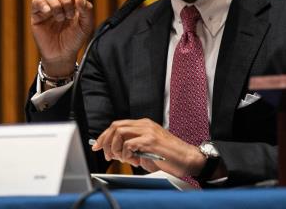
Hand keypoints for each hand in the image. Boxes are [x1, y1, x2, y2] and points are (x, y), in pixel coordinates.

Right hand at [30, 0, 93, 77]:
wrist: (63, 54)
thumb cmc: (75, 39)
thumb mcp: (86, 25)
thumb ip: (86, 10)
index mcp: (71, 0)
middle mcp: (58, 1)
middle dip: (66, 0)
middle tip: (70, 15)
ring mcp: (47, 7)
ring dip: (56, 5)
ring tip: (61, 19)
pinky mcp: (37, 15)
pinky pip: (36, 1)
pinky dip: (43, 4)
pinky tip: (48, 12)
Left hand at [91, 118, 205, 178]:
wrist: (188, 158)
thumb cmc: (170, 155)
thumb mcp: (147, 149)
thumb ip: (132, 147)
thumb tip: (115, 153)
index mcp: (144, 125)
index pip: (117, 125)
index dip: (104, 136)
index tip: (97, 146)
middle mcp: (145, 125)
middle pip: (115, 127)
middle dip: (106, 142)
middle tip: (108, 155)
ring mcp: (148, 131)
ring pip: (119, 133)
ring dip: (116, 149)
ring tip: (125, 159)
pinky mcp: (150, 141)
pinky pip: (129, 145)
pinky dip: (126, 154)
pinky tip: (134, 161)